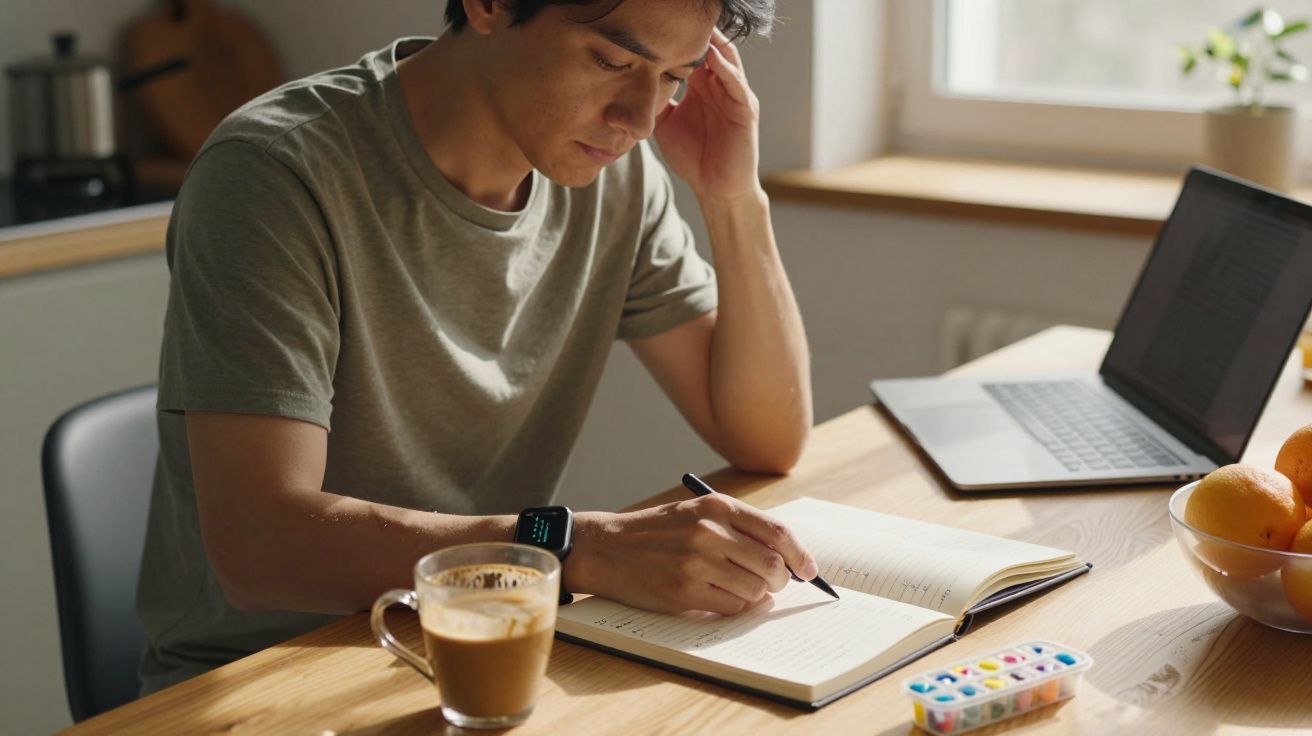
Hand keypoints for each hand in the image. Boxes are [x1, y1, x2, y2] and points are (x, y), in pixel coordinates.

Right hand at [568, 493, 819, 614]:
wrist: (607, 547)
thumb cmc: (656, 532)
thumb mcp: (696, 513)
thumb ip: (737, 528)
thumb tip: (784, 556)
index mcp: (717, 507)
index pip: (777, 532)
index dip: (801, 555)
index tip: (809, 569)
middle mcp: (710, 532)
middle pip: (772, 565)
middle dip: (780, 580)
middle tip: (773, 584)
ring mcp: (697, 562)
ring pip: (755, 591)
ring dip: (755, 596)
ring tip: (737, 588)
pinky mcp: (685, 591)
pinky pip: (731, 607)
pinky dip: (733, 606)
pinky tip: (718, 596)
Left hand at [654, 27, 761, 203]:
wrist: (715, 190)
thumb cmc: (693, 158)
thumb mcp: (665, 124)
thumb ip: (654, 102)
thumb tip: (628, 86)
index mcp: (701, 87)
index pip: (691, 53)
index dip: (677, 38)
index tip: (658, 23)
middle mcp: (719, 85)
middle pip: (711, 48)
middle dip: (699, 32)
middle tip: (680, 13)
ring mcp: (735, 95)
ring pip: (726, 59)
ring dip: (713, 42)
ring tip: (700, 25)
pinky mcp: (746, 110)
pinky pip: (737, 84)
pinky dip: (726, 68)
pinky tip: (713, 56)